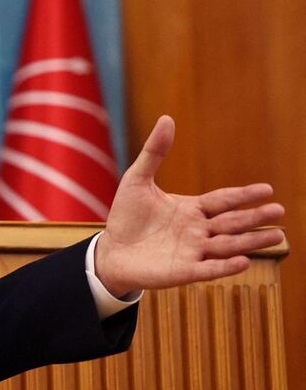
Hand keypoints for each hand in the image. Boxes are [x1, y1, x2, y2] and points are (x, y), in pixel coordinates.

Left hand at [95, 116, 284, 296]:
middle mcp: (198, 230)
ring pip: (228, 245)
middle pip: (232, 223)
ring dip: (251, 242)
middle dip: (255, 217)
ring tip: (277, 236)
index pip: (224, 200)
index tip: (267, 190)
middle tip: (279, 211)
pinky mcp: (183, 271)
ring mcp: (193, 251)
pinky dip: (225, 266)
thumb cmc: (125, 217)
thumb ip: (154, 152)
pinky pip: (209, 269)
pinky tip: (244, 262)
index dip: (244, 195)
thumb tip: (167, 118)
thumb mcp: (137, 180)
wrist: (110, 251)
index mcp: (192, 209)